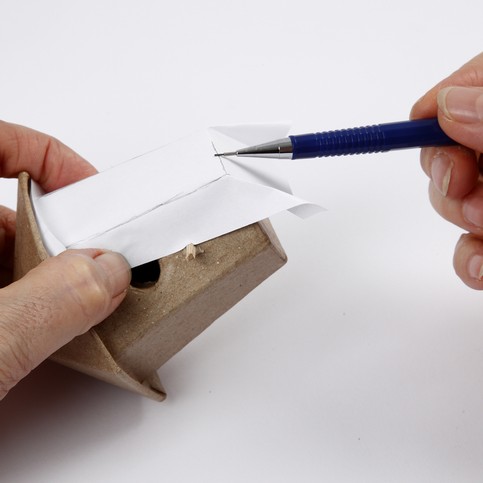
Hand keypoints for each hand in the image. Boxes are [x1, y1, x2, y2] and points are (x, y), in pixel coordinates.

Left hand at [0, 121, 130, 399]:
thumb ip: (49, 306)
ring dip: (51, 278)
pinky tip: (47, 331)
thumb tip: (106, 276)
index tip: (88, 188)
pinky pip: (4, 288)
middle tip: (96, 262)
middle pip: (10, 211)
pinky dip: (31, 303)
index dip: (46, 156)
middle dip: (63, 236)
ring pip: (6, 256)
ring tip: (77, 306)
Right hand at [411, 52, 482, 288]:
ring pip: (453, 202)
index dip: (441, 105)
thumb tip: (451, 107)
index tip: (424, 125)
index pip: (467, 88)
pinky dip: (469, 261)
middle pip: (449, 149)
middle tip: (472, 193)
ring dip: (459, 219)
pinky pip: (469, 248)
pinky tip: (481, 266)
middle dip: (449, 176)